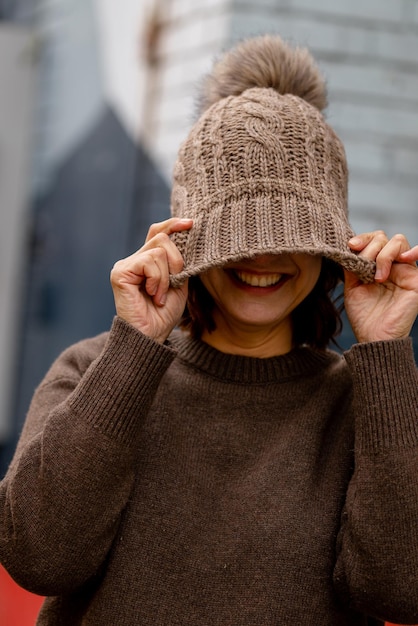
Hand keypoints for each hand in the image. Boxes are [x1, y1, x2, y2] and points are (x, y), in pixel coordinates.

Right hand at [110, 218, 192, 342]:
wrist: (151, 335)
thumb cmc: (164, 314)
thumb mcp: (179, 283)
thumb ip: (179, 261)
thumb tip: (187, 235)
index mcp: (147, 260)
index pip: (158, 232)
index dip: (173, 224)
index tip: (191, 223)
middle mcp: (134, 259)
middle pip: (162, 238)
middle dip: (176, 261)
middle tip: (174, 284)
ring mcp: (125, 265)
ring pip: (158, 250)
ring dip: (167, 277)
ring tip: (160, 296)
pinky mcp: (120, 272)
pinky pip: (149, 261)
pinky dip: (158, 280)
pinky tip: (153, 295)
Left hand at [344, 231, 417, 342]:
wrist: (373, 337)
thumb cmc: (363, 316)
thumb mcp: (352, 286)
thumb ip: (352, 265)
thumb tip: (350, 245)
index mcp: (375, 266)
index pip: (372, 239)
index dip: (362, 238)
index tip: (351, 245)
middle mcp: (391, 265)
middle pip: (383, 237)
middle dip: (370, 247)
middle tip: (364, 267)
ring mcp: (404, 271)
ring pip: (398, 242)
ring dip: (383, 255)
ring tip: (377, 277)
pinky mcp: (415, 280)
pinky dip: (413, 251)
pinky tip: (403, 258)